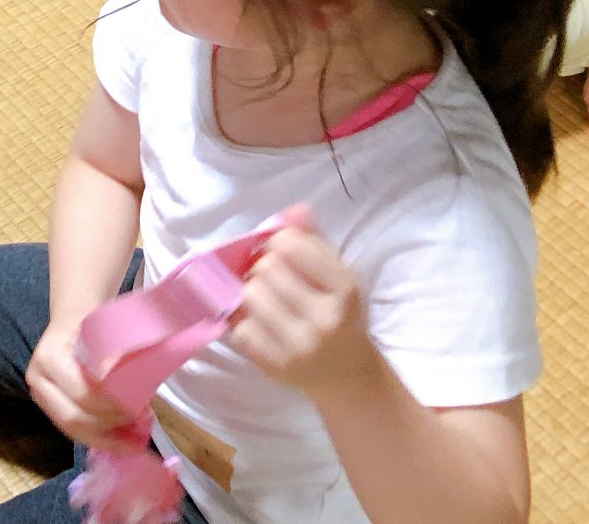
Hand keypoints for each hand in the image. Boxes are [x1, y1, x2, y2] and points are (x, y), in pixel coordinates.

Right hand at [26, 315, 140, 450]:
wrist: (72, 319)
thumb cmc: (90, 321)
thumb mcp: (103, 328)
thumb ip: (112, 352)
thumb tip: (122, 377)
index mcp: (49, 358)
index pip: (81, 393)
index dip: (110, 406)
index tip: (139, 407)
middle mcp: (38, 380)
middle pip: (71, 418)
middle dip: (108, 427)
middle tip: (140, 428)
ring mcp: (41, 396)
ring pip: (71, 430)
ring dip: (105, 440)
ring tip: (134, 441)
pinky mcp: (50, 408)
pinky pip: (73, 430)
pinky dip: (99, 438)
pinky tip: (121, 441)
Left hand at [227, 206, 379, 398]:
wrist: (349, 377)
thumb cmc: (339, 316)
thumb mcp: (337, 277)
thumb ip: (313, 241)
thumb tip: (295, 209)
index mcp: (345, 290)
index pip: (291, 245)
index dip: (279, 243)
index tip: (282, 254)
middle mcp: (325, 319)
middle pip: (266, 269)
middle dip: (263, 269)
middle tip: (273, 281)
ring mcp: (299, 347)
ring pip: (249, 296)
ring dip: (252, 294)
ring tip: (266, 301)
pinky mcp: (276, 367)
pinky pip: (239, 328)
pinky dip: (244, 323)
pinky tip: (261, 326)